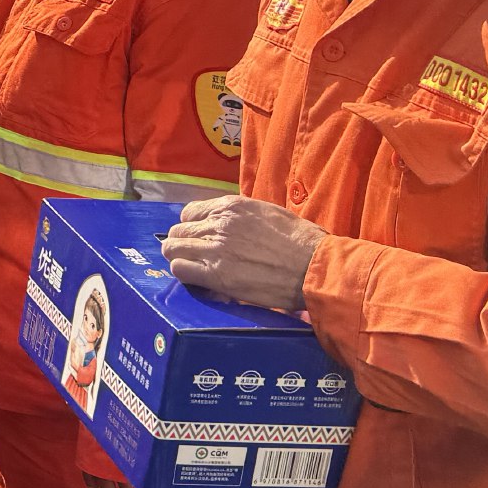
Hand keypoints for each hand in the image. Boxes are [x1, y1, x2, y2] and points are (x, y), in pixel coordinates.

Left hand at [159, 195, 324, 314]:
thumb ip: (240, 217)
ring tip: (194, 269)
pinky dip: (185, 275)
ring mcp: (215, 249)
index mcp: (231, 207)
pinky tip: (198, 280)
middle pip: (178, 231)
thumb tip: (226, 225)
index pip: (189, 212)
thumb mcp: (267, 213)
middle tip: (194, 257)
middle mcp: (218, 224)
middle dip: (183, 244)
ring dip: (180, 259)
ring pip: (173, 249)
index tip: (200, 238)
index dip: (192, 227)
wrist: (314, 266)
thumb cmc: (300, 241)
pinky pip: (181, 270)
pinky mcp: (217, 275)